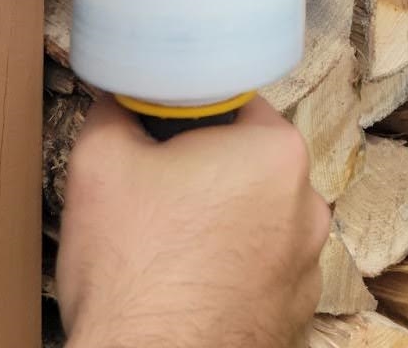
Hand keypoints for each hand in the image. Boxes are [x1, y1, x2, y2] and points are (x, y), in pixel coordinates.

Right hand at [57, 95, 330, 347]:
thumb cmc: (133, 274)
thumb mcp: (100, 162)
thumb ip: (115, 109)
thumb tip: (118, 96)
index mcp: (276, 152)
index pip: (234, 103)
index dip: (187, 115)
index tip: (157, 138)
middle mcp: (307, 204)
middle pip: (248, 162)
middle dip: (204, 170)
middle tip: (156, 192)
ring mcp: (307, 264)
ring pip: (255, 216)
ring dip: (221, 222)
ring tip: (170, 245)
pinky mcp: (295, 311)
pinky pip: (261, 268)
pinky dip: (232, 270)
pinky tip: (190, 283)